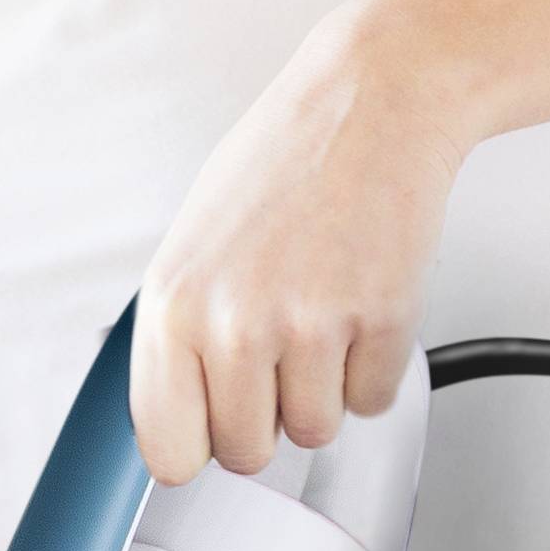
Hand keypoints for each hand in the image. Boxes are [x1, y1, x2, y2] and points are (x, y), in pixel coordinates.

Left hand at [131, 7, 472, 480]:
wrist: (377, 94)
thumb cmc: (285, 163)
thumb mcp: (191, 247)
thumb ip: (178, 341)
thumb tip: (176, 427)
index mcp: (172, 308)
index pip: (169, 454)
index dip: (200, 443)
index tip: (216, 422)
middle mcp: (233, 323)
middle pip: (245, 455)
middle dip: (268, 415)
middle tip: (282, 348)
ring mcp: (308, 324)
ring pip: (313, 432)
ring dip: (325, 389)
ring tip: (324, 312)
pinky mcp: (379, 320)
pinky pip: (372, 400)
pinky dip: (375, 365)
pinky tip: (362, 302)